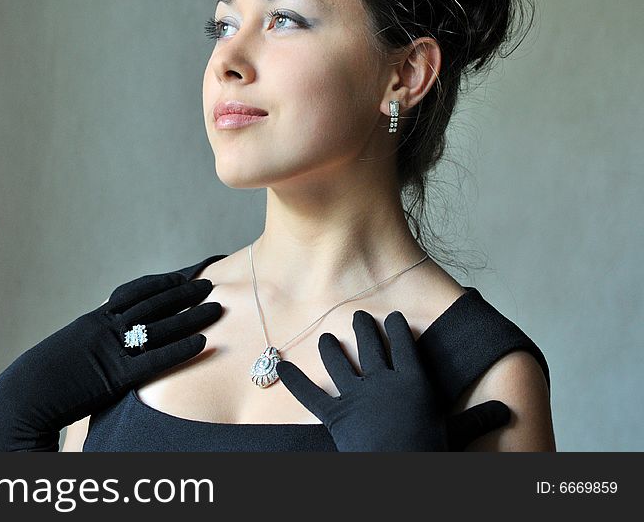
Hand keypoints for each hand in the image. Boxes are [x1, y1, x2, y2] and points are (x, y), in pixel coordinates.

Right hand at [0, 270, 221, 450]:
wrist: (22, 397)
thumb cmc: (41, 382)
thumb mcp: (68, 354)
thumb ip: (92, 347)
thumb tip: (107, 348)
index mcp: (92, 320)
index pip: (133, 293)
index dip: (160, 283)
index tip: (181, 276)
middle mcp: (104, 327)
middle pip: (153, 303)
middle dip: (183, 293)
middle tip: (209, 284)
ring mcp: (111, 349)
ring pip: (160, 326)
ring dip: (191, 315)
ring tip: (216, 307)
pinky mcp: (115, 377)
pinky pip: (155, 360)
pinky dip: (181, 349)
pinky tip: (203, 342)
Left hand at [275, 310, 509, 450]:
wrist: (403, 473)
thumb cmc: (431, 453)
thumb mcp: (456, 434)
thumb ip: (478, 420)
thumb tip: (507, 414)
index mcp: (413, 381)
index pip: (405, 346)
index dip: (398, 330)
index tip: (393, 317)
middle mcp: (383, 381)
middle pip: (371, 346)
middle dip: (364, 328)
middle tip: (360, 315)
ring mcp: (357, 397)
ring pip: (340, 363)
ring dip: (332, 348)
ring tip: (327, 337)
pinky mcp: (336, 416)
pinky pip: (311, 395)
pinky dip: (296, 381)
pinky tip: (282, 367)